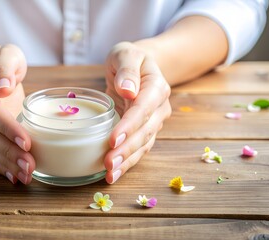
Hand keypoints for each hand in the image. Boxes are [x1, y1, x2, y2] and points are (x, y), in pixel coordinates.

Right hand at [0, 44, 34, 183]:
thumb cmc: (3, 61)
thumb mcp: (7, 53)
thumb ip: (5, 66)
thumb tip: (2, 87)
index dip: (6, 127)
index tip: (26, 141)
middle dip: (9, 152)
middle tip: (30, 166)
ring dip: (6, 163)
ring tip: (27, 175)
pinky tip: (14, 177)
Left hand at [104, 41, 171, 183]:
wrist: (137, 66)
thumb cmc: (128, 58)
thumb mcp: (125, 54)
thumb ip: (127, 69)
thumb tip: (128, 89)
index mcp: (157, 87)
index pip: (143, 109)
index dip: (129, 126)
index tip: (112, 140)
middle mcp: (159, 107)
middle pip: (145, 132)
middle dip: (127, 150)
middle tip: (109, 164)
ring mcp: (153, 122)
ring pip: (143, 145)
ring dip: (127, 161)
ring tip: (110, 175)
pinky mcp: (144, 131)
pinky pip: (138, 149)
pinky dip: (127, 163)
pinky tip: (113, 175)